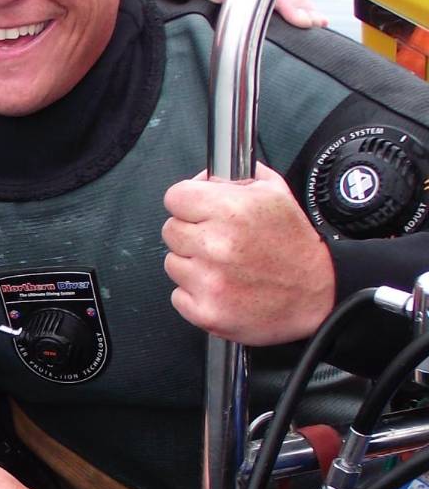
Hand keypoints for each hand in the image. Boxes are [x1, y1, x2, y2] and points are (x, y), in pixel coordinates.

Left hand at [162, 163, 334, 344]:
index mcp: (230, 211)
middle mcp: (216, 245)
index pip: (175, 197)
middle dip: (191, 233)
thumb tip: (204, 177)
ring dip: (192, 264)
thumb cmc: (295, 247)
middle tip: (219, 241)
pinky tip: (222, 287)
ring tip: (225, 266)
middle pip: (170, 230)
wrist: (318, 298)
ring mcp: (209, 281)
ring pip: (172, 263)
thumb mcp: (275, 193)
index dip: (188, 202)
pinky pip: (178, 295)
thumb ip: (234, 177)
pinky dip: (195, 294)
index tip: (198, 211)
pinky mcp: (207, 311)